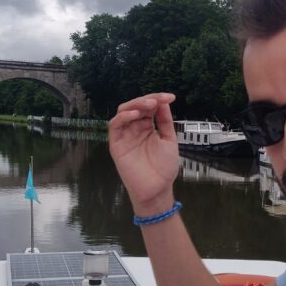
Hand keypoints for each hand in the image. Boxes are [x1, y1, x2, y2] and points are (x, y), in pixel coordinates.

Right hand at [109, 93, 179, 212]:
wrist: (158, 189)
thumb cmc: (164, 168)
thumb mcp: (169, 140)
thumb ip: (165, 121)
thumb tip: (163, 102)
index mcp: (147, 127)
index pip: (149, 107)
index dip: (158, 99)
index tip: (171, 97)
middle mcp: (134, 128)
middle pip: (135, 106)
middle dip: (147, 100)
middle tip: (158, 100)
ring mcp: (125, 135)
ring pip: (123, 112)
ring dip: (135, 105)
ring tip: (149, 105)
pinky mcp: (116, 144)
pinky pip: (115, 126)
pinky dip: (123, 117)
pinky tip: (135, 114)